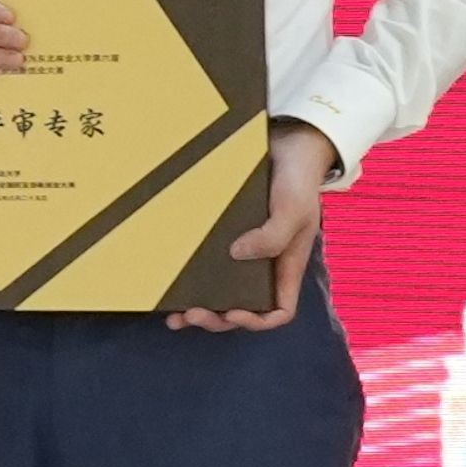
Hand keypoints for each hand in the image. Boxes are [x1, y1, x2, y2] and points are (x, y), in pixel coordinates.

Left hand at [174, 125, 339, 332]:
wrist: (286, 146)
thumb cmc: (298, 181)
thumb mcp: (294, 208)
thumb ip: (273, 235)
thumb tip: (237, 254)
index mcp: (285, 266)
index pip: (279, 310)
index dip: (258, 320)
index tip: (234, 312)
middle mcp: (263, 266)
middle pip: (243, 308)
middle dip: (218, 319)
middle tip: (191, 315)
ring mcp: (242, 252)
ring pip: (221, 293)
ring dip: (199, 309)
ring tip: (174, 316)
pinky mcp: (221, 236)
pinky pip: (204, 265)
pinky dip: (188, 280)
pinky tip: (167, 285)